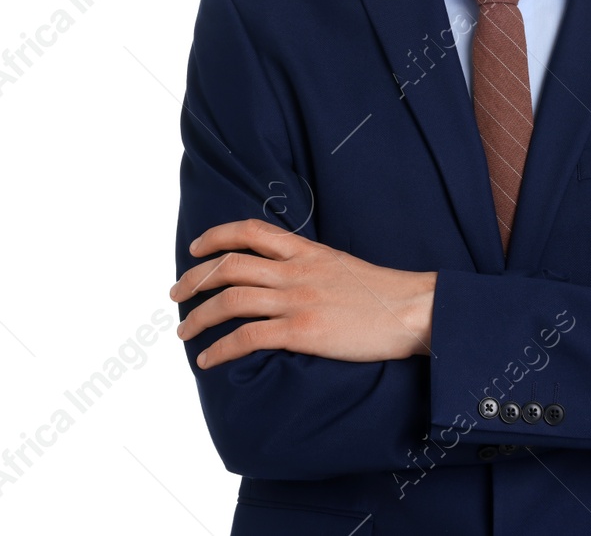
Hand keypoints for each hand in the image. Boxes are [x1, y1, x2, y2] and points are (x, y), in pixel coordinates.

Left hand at [169, 218, 436, 366]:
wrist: (413, 310)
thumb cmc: (383, 294)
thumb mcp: (342, 266)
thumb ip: (311, 267)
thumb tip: (286, 278)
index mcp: (307, 252)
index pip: (251, 232)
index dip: (216, 236)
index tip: (196, 249)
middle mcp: (296, 271)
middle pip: (230, 266)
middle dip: (195, 279)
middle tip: (177, 293)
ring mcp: (298, 300)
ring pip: (231, 300)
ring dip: (199, 316)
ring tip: (184, 330)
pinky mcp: (303, 331)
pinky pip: (248, 338)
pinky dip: (221, 349)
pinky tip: (208, 359)